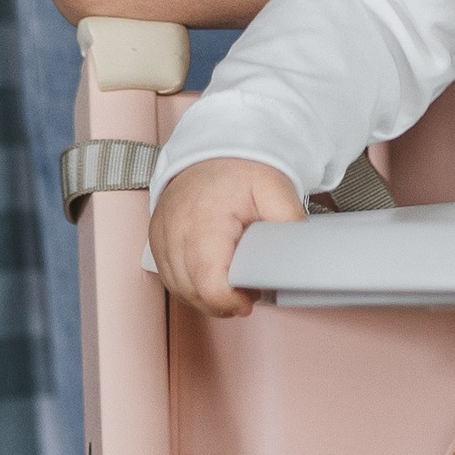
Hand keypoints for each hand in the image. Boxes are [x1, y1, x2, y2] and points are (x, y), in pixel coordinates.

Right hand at [152, 157, 306, 316]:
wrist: (214, 152)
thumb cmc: (241, 170)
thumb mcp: (275, 189)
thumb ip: (288, 222)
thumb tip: (299, 252)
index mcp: (205, 221)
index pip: (207, 280)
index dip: (227, 301)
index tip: (246, 302)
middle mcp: (176, 230)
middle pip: (191, 290)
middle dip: (219, 302)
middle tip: (245, 294)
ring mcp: (161, 235)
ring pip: (177, 287)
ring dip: (203, 296)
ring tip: (229, 286)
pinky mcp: (155, 238)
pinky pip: (167, 276)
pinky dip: (188, 284)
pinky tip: (209, 277)